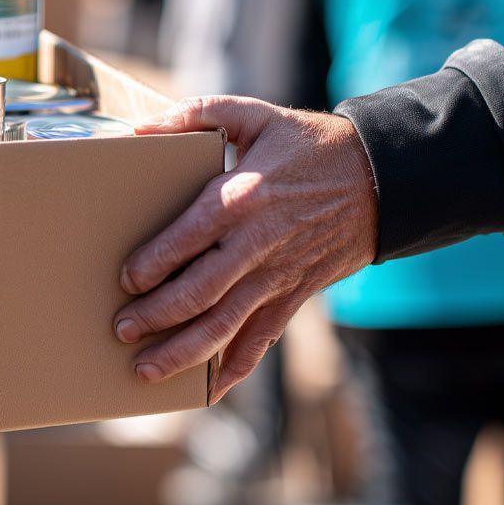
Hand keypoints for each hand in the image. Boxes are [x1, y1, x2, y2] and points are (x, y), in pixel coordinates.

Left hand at [113, 97, 378, 402]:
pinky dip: (236, 368)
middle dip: (156, 316)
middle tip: (121, 329)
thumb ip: (197, 114)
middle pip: (199, 291)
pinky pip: (262, 339)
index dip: (152, 263)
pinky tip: (209, 390)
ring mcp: (278, 276)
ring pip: (225, 325)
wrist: (382, 179)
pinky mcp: (295, 295)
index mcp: (241, 197)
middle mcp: (257, 244)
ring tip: (145, 370)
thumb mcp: (255, 116)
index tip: (125, 280)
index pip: (187, 239)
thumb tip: (141, 128)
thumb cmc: (308, 145)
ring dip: (183, 352)